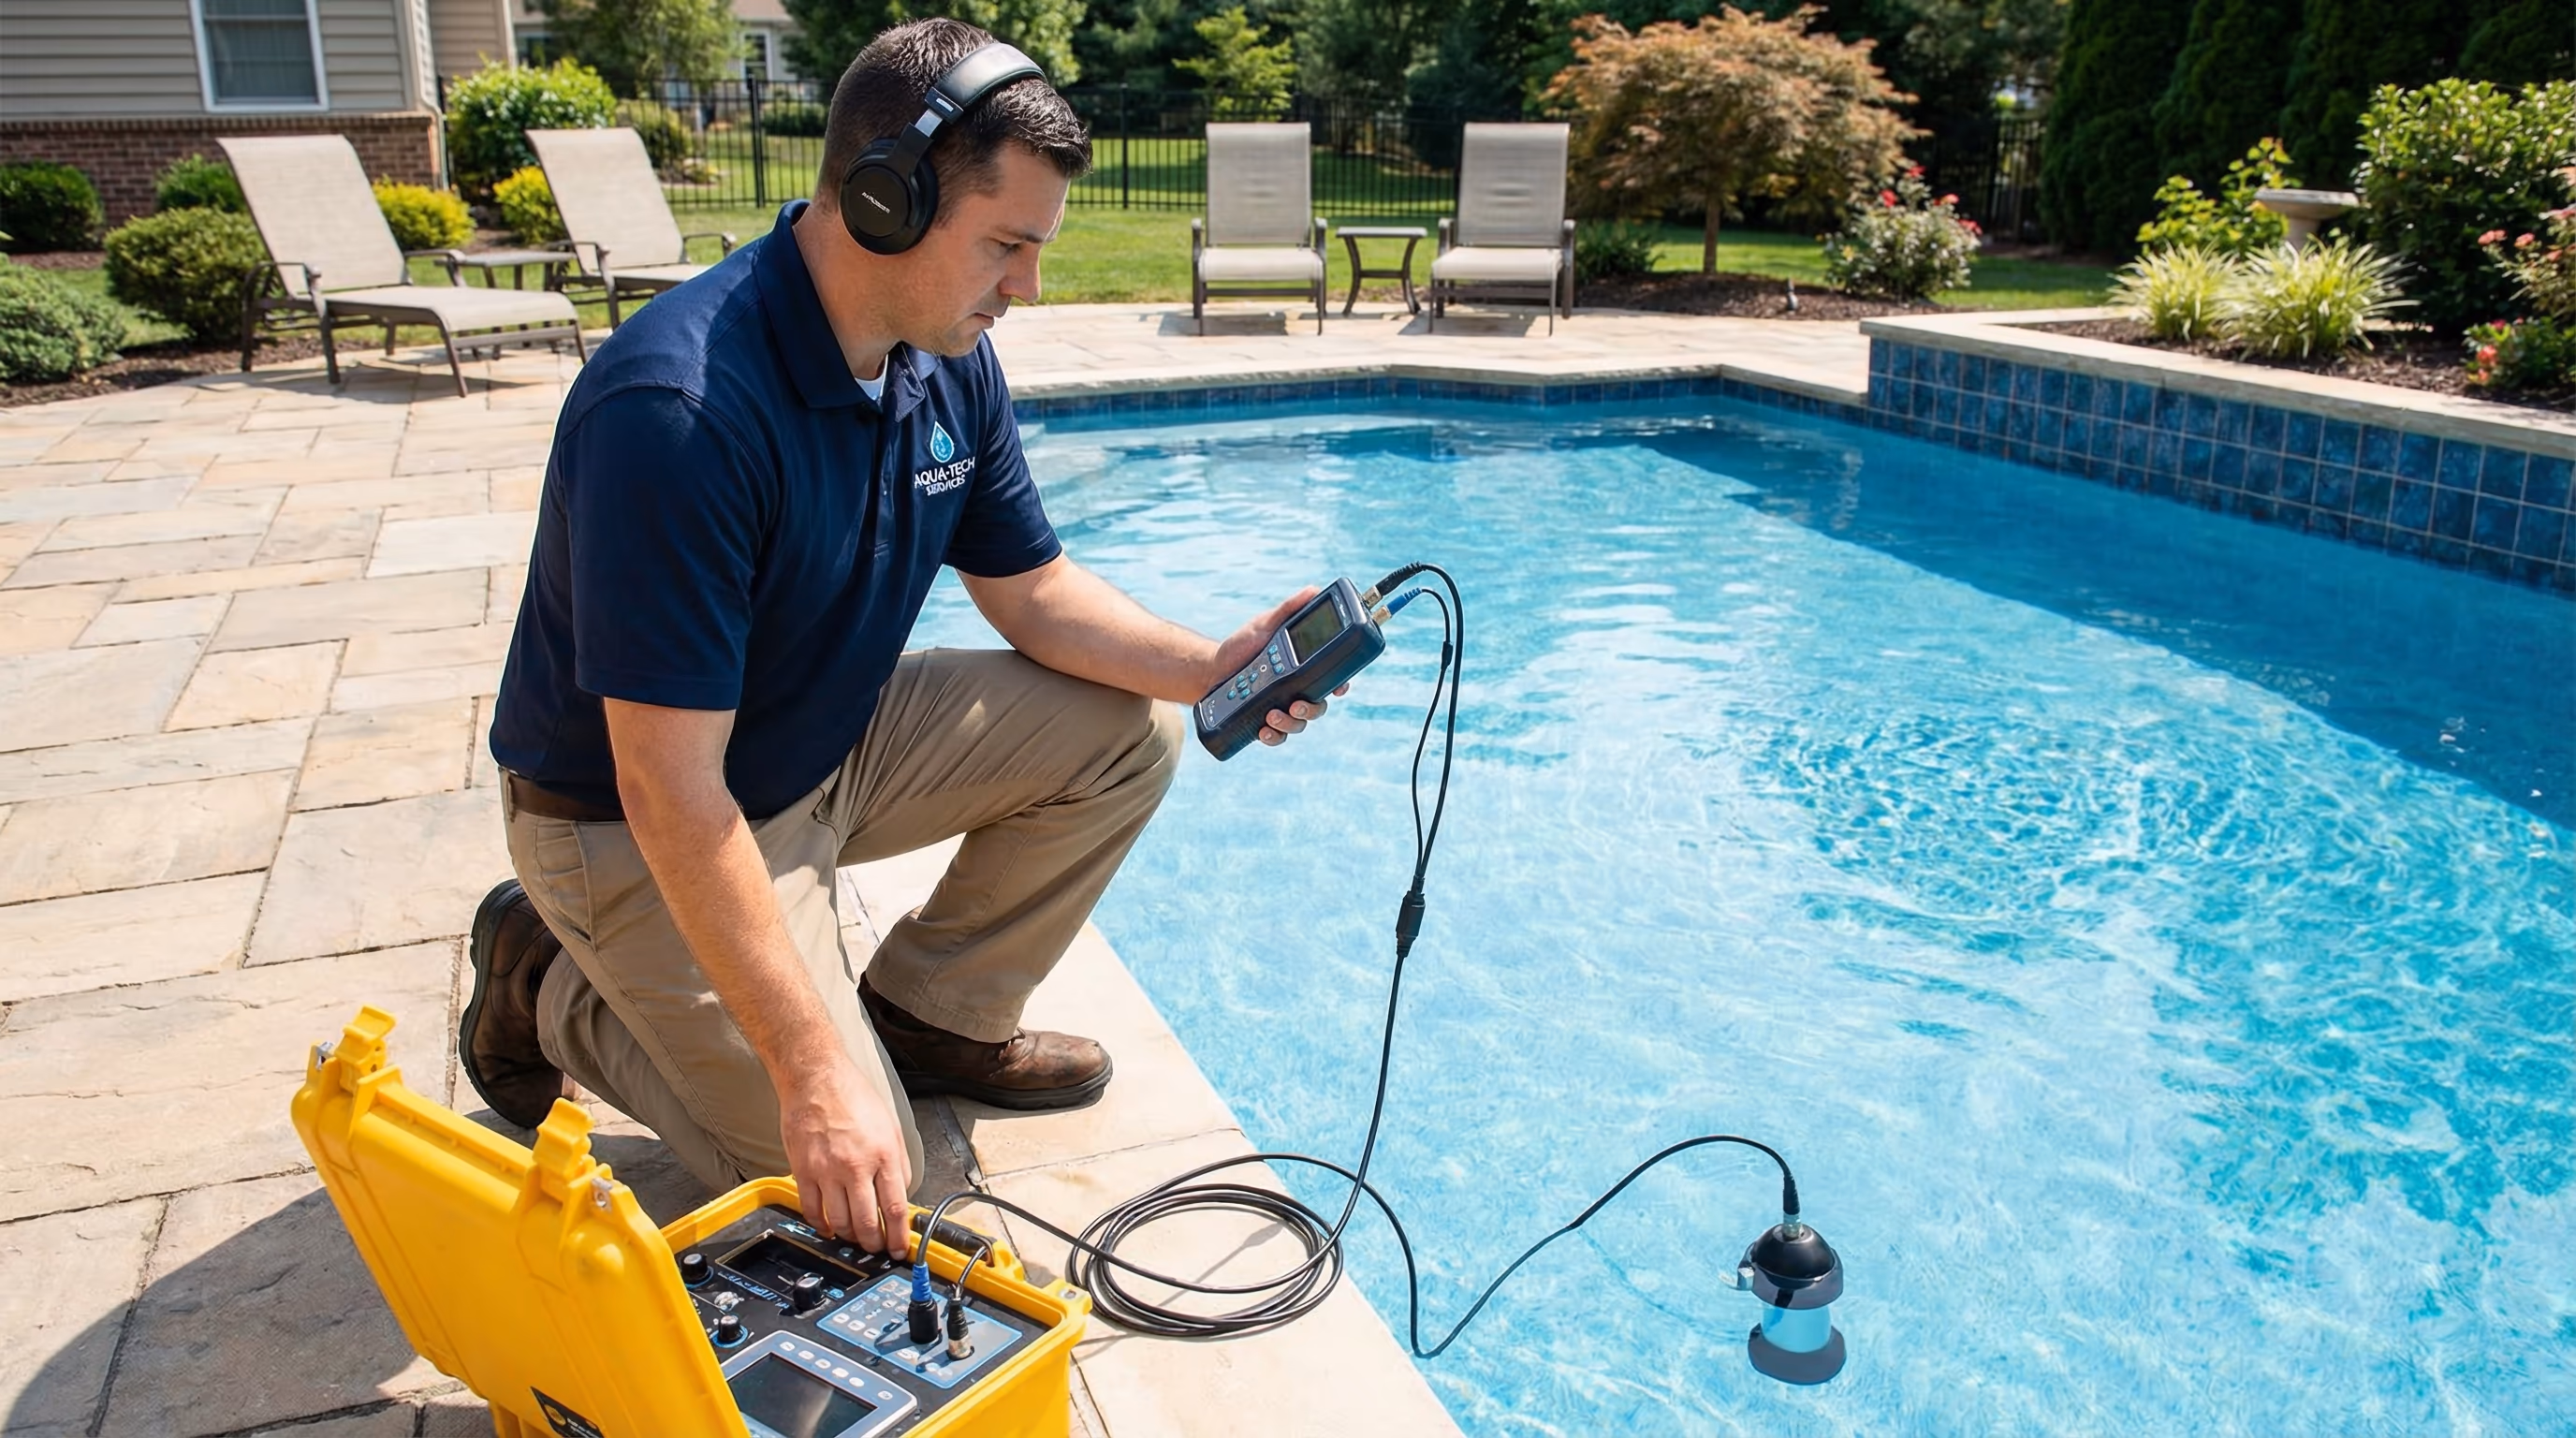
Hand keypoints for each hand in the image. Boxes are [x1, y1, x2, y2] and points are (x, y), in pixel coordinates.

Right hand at [776, 1057, 912, 1259]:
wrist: (816, 1078)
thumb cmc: (853, 1096)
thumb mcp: (891, 1126)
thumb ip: (898, 1162)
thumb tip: (902, 1193)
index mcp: (883, 1154)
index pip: (895, 1207)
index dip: (899, 1235)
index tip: (900, 1248)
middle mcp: (856, 1166)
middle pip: (867, 1222)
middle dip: (874, 1243)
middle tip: (877, 1248)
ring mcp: (827, 1171)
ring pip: (840, 1222)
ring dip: (849, 1237)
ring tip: (855, 1238)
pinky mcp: (803, 1170)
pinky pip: (812, 1210)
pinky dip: (821, 1226)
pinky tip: (828, 1228)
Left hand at [1214, 588, 1350, 746]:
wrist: (1210, 670)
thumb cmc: (1241, 647)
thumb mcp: (1264, 625)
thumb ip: (1288, 610)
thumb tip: (1313, 590)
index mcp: (1302, 668)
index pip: (1329, 678)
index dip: (1340, 684)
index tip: (1339, 688)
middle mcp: (1296, 690)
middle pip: (1318, 706)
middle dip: (1312, 709)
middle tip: (1297, 705)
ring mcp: (1281, 708)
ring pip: (1299, 723)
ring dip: (1291, 724)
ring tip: (1272, 715)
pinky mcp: (1264, 723)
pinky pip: (1277, 736)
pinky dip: (1273, 736)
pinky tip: (1263, 731)